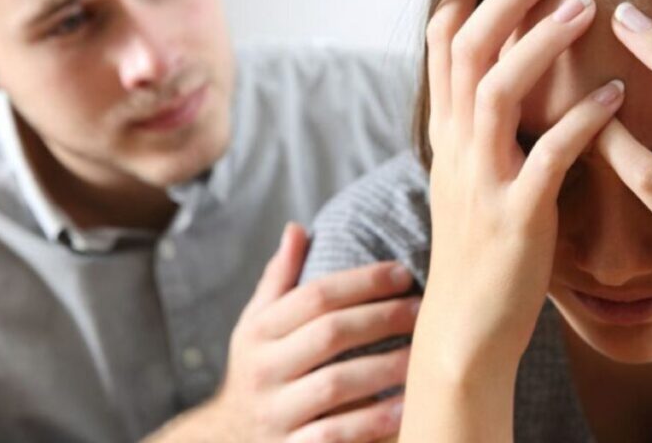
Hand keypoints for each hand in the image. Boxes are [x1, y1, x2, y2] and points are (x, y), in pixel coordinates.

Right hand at [148, 224, 417, 442]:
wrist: (228, 438)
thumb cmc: (259, 369)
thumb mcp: (257, 325)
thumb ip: (279, 280)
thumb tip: (297, 229)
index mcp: (259, 332)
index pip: (314, 296)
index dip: (362, 281)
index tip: (402, 273)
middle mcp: (263, 370)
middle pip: (329, 334)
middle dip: (381, 318)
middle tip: (422, 310)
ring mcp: (276, 413)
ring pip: (335, 384)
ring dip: (385, 368)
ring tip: (421, 356)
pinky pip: (334, 435)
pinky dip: (372, 422)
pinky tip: (405, 408)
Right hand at [416, 0, 619, 381]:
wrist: (464, 329)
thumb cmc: (478, 254)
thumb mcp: (466, 184)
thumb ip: (478, 134)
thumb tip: (505, 90)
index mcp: (448, 138)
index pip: (443, 51)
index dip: (467, 2)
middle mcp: (457, 150)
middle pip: (467, 52)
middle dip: (505, 0)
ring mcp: (481, 181)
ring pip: (496, 90)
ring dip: (539, 42)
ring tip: (584, 5)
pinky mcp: (514, 217)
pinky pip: (546, 156)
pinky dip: (582, 119)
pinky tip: (616, 94)